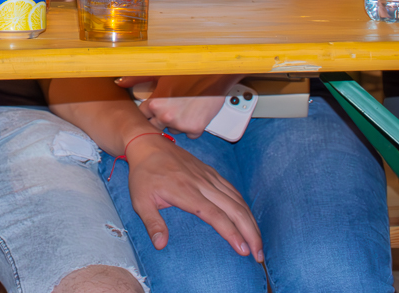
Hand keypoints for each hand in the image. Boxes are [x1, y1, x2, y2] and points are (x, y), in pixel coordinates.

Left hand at [124, 132, 262, 257]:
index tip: (243, 250)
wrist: (148, 143)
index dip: (232, 233)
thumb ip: (152, 223)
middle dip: (250, 232)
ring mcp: (209, 176)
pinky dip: (244, 206)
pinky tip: (249, 219)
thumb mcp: (140, 200)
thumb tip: (160, 245)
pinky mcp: (211, 172)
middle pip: (234, 209)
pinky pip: (233, 190)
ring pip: (238, 200)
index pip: (215, 215)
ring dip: (251, 222)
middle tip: (258, 254)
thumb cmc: (144, 174)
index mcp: (185, 191)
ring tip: (258, 242)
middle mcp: (202, 183)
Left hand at [129, 75, 241, 136]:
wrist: (214, 73)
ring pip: (173, 130)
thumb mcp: (159, 73)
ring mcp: (181, 124)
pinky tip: (194, 113)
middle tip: (172, 106)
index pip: (143, 117)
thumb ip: (137, 79)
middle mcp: (166, 116)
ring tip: (184, 106)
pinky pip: (189, 135)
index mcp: (155, 103)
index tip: (154, 108)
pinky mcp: (195, 129)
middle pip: (156, 126)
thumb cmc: (188, 71)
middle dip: (161, 119)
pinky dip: (191, 127)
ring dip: (176, 123)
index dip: (149, 112)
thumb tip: (119, 82)